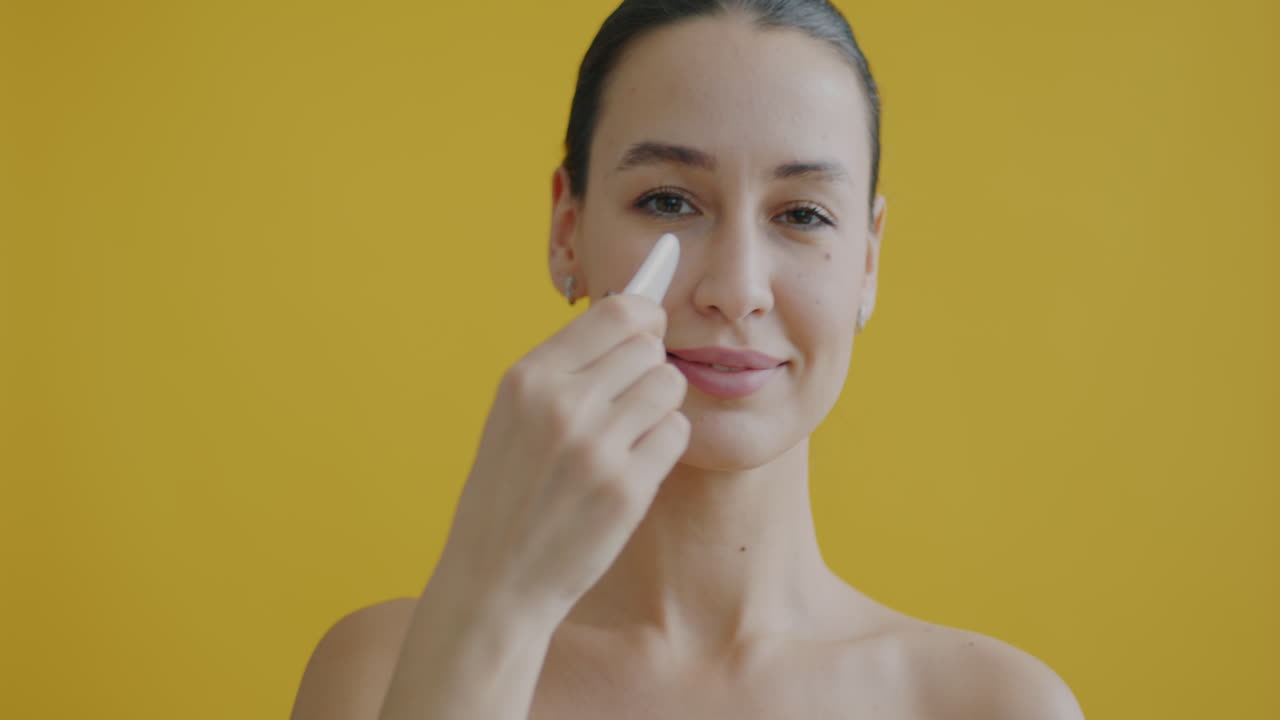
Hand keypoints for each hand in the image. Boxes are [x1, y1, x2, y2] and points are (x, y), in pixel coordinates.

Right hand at [429, 293, 689, 618]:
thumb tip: (636, 317)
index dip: (645, 316)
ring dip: (659, 406)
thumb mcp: (513, 416)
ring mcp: (596, 447)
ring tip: (629, 435)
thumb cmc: (509, 493)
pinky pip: (677, 433)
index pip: (618, 310)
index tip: (648, 330)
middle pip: (650, 346)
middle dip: (649, 366)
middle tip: (630, 399)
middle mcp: (561, 404)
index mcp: (527, 378)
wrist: (494, 580)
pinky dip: (664, 445)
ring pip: (670, 385)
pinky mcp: (627, 489)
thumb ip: (566, 369)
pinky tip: (634, 466)